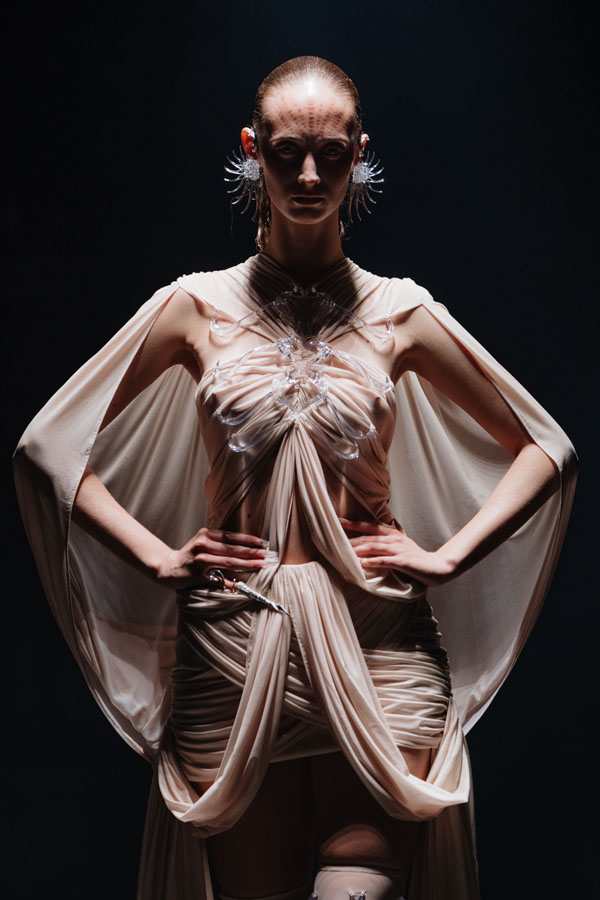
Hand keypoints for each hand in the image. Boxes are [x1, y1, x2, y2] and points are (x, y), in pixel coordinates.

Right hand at [156, 527, 267, 590]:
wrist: (168, 567)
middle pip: (232, 549)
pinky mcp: (198, 575)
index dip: (247, 539)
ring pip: (228, 562)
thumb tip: (243, 548)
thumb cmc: (189, 555)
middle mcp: (203, 545)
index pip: (231, 536)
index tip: (261, 542)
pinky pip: (219, 579)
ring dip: (246, 564)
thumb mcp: (202, 542)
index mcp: (205, 534)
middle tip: (265, 554)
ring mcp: (200, 560)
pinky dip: (231, 582)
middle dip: (251, 552)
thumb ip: (218, 543)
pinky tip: (242, 584)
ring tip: (259, 565)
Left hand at [339, 517, 454, 587]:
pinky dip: (371, 562)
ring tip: (343, 552)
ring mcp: (398, 549)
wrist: (436, 566)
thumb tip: (387, 525)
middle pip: (368, 537)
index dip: (353, 524)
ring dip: (358, 550)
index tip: (337, 521)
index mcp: (392, 533)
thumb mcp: (403, 542)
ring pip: (374, 547)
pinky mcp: (402, 561)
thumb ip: (393, 534)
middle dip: (350, 539)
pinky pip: (384, 561)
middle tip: (333, 540)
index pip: (369, 526)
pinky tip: (361, 563)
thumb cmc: (416, 556)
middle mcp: (393, 538)